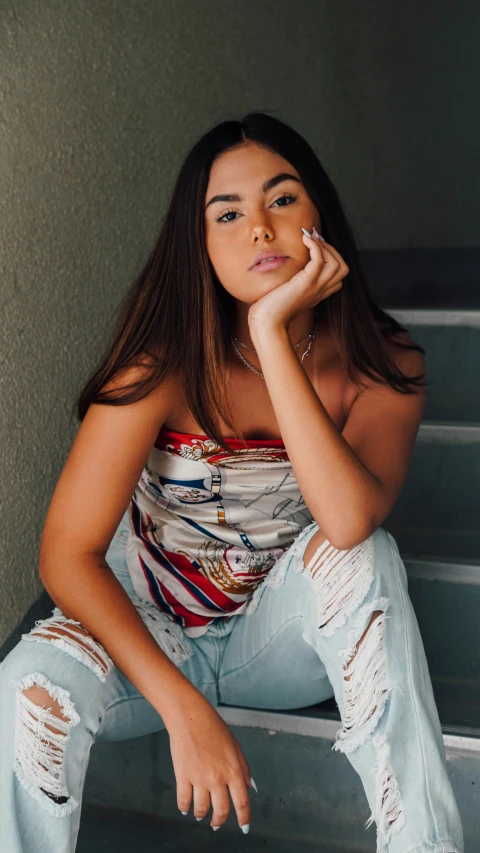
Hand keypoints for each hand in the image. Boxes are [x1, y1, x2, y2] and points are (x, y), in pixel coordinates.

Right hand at [168, 691, 253, 832]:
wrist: (190, 716)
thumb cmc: (213, 727)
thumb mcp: (234, 746)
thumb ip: (243, 768)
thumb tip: (250, 788)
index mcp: (233, 770)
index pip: (242, 802)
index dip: (244, 819)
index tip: (244, 827)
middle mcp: (217, 778)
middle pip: (221, 811)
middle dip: (219, 822)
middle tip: (216, 824)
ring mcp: (199, 778)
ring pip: (201, 809)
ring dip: (201, 816)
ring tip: (200, 815)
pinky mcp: (182, 776)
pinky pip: (183, 801)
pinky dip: (184, 808)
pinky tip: (186, 808)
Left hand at [247, 227, 348, 329]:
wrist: (267, 323)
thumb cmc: (270, 310)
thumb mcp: (286, 293)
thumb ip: (292, 283)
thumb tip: (286, 267)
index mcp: (318, 293)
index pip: (338, 274)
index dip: (331, 256)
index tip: (316, 244)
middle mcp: (320, 291)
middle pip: (342, 267)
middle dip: (331, 248)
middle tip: (315, 238)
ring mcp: (315, 288)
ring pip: (336, 263)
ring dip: (324, 245)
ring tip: (309, 237)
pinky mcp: (306, 284)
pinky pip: (320, 260)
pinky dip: (315, 246)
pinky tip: (305, 240)